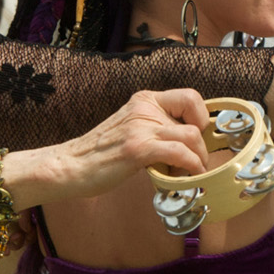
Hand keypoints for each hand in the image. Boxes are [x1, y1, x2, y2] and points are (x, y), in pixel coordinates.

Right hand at [17, 89, 212, 203]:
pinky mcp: (137, 149)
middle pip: (195, 120)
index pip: (190, 96)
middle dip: (203, 146)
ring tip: (190, 173)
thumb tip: (187, 142)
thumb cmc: (101, 154)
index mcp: (144, 99)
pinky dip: (191, 166)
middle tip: (196, 163)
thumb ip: (155, 127)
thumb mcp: (132, 128)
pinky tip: (188, 177)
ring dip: (199, 159)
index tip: (199, 138)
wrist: (71, 165)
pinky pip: (180, 153)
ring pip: (192, 137)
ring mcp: (141, 127)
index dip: (202, 118)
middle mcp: (144, 108)